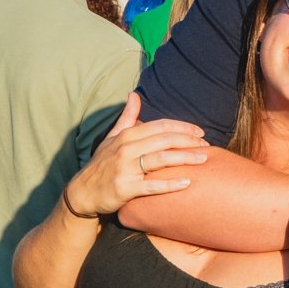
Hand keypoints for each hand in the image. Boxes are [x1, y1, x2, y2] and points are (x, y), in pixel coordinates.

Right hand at [67, 93, 207, 216]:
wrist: (82, 193)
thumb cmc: (102, 164)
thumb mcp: (112, 138)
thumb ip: (127, 117)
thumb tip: (134, 94)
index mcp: (126, 136)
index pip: (161, 126)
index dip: (183, 127)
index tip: (200, 132)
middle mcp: (126, 149)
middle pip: (164, 140)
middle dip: (188, 141)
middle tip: (206, 146)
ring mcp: (125, 168)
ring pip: (161, 159)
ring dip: (185, 158)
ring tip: (203, 159)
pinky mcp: (125, 188)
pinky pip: (152, 185)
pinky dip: (170, 184)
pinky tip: (187, 183)